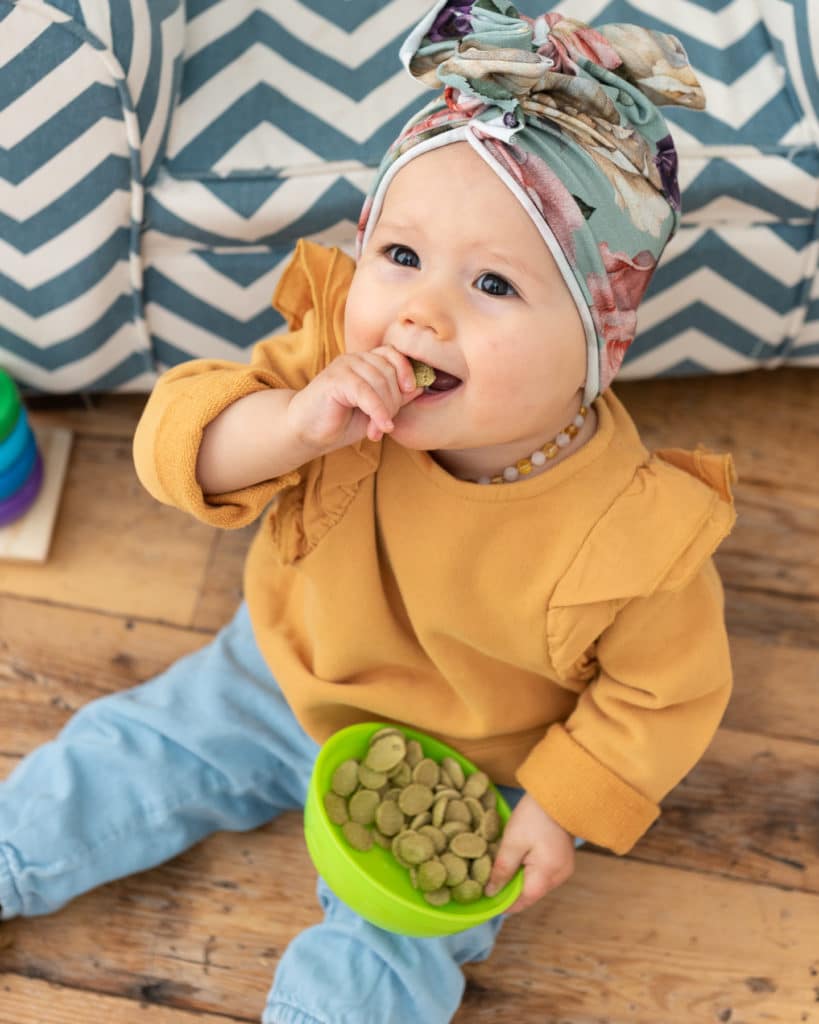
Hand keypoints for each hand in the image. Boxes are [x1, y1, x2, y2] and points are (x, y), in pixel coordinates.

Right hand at [287, 346, 421, 451]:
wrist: (307, 432)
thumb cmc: (341, 420)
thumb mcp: (376, 409)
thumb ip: (397, 396)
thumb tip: (422, 385)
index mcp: (365, 361)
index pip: (394, 354)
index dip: (406, 371)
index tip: (410, 392)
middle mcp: (355, 359)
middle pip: (390, 371)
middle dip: (394, 402)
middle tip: (385, 425)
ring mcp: (344, 366)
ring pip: (380, 382)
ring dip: (385, 411)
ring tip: (377, 429)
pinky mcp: (334, 379)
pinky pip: (366, 392)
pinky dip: (377, 412)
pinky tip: (379, 428)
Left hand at [484, 794, 574, 913]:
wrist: (556, 792)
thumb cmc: (533, 816)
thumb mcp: (512, 842)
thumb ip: (502, 869)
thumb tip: (491, 892)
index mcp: (548, 874)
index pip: (524, 901)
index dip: (505, 904)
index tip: (487, 903)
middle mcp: (560, 877)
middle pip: (531, 893)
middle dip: (511, 891)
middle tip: (490, 885)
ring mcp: (564, 868)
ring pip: (537, 883)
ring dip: (520, 880)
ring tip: (501, 872)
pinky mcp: (563, 859)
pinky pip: (543, 873)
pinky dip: (530, 871)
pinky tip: (518, 861)